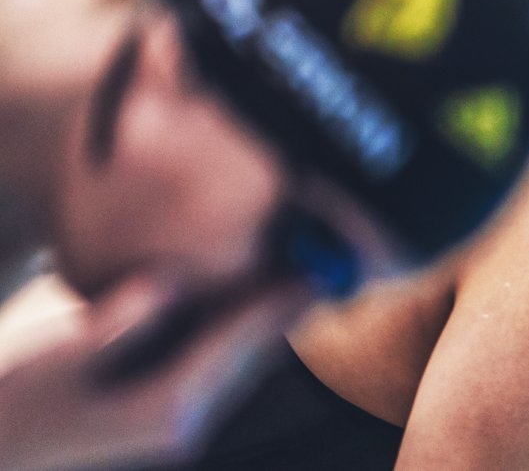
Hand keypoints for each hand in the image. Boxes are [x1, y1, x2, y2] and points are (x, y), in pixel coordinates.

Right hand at [0, 273, 305, 469]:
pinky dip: (234, 349)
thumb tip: (167, 283)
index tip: (306, 277)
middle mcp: (181, 426)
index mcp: (162, 408)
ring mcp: (175, 431)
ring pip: (236, 375)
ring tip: (293, 293)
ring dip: (262, 335)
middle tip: (318, 276)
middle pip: (246, 363)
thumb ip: (118, 320)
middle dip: (278, 320)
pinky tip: (242, 323)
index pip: (230, 347)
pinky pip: (215, 381)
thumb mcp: (58, 357)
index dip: (269, 308)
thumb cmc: (14, 403)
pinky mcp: (164, 427)